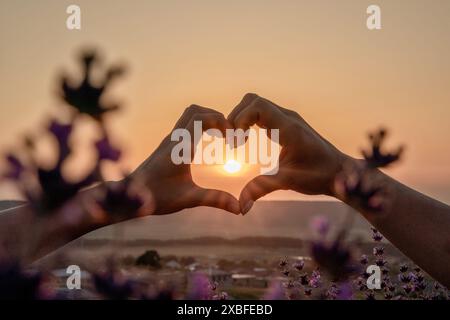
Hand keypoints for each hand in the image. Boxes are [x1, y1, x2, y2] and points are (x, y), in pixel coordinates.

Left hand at [131, 105, 239, 214]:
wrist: (131, 196)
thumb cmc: (157, 197)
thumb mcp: (189, 199)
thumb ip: (215, 200)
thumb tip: (239, 209)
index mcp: (180, 148)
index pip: (201, 118)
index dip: (221, 122)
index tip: (233, 138)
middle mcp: (174, 139)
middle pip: (196, 111)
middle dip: (216, 117)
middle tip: (229, 134)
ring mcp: (170, 140)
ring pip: (189, 114)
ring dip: (207, 118)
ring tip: (221, 135)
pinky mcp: (168, 144)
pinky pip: (185, 124)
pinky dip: (200, 125)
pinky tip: (208, 142)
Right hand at [227, 93, 349, 213]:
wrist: (339, 171)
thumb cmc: (318, 176)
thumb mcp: (289, 182)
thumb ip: (263, 188)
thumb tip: (241, 207)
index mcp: (289, 128)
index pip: (257, 106)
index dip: (240, 119)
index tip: (235, 143)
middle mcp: (288, 118)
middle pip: (252, 101)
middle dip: (236, 118)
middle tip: (232, 142)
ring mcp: (287, 118)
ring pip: (256, 104)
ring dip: (241, 118)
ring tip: (237, 141)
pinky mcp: (286, 123)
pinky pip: (262, 112)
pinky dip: (248, 121)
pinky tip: (246, 140)